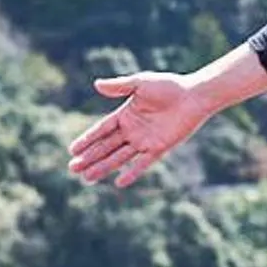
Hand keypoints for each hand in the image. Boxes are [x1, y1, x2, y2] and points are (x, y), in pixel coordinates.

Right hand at [70, 71, 210, 188]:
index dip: (87, 140)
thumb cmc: (168, 86)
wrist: (194, 96)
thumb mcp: (141, 83)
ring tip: (87, 178)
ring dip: (103, 167)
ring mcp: (145, 141)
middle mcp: (132, 130)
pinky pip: (143, 163)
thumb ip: (120, 86)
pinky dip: (132, 172)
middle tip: (72, 169)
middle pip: (106, 147)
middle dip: (89, 157)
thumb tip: (96, 84)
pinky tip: (118, 182)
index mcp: (125, 115)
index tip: (72, 150)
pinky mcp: (159, 147)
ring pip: (119, 157)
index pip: (101, 130)